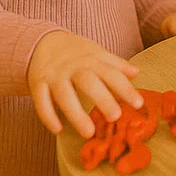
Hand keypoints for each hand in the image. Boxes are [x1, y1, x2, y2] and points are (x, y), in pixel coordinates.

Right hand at [27, 31, 142, 138]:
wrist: (41, 41)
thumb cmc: (75, 52)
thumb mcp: (96, 53)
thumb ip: (116, 64)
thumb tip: (137, 72)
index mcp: (91, 59)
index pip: (111, 73)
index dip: (125, 88)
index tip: (138, 104)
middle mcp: (73, 67)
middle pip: (89, 82)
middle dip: (102, 99)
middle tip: (115, 117)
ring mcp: (55, 76)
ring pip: (64, 95)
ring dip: (76, 114)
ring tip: (89, 133)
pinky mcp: (37, 84)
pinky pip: (41, 101)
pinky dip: (48, 116)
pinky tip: (58, 130)